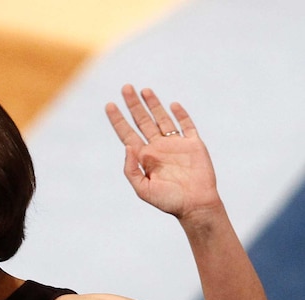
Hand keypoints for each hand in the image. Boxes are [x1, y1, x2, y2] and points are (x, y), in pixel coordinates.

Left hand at [106, 85, 219, 220]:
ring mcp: (176, 144)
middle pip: (142, 121)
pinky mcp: (193, 144)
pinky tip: (172, 105)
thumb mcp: (142, 189)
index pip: (127, 133)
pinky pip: (186, 125)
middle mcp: (158, 148)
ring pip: (162, 118)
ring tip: (144, 90)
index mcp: (144, 157)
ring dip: (153, 104)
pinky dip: (180, 114)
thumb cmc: (168, 201)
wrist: (195, 205)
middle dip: (133, 105)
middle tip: (125, 88)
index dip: (118, 119)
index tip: (109, 105)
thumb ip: (131, 169)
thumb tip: (127, 146)